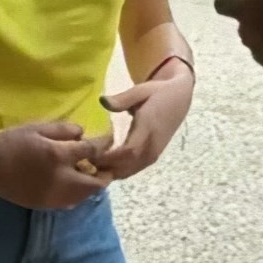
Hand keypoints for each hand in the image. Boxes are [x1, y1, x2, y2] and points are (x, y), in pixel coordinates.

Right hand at [0, 121, 112, 209]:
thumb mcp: (38, 128)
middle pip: (95, 183)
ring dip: (91, 185)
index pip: (92, 152)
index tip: (109, 140)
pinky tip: (71, 183)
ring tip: (88, 173)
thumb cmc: (12, 142)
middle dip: (104, 174)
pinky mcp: (46, 205)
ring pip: (84, 196)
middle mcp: (61, 180)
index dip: (103, 145)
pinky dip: (77, 193)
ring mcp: (54, 196)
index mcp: (58, 156)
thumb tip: (83, 134)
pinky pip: (70, 202)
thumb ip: (64, 130)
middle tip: (105, 165)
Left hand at [95, 62, 193, 179]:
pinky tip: (103, 163)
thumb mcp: (141, 90)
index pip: (128, 152)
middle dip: (103, 167)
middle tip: (82, 160)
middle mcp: (152, 146)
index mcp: (148, 129)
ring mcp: (153, 154)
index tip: (88, 153)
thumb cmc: (158, 92)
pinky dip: (117, 170)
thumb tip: (102, 101)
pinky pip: (132, 170)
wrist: (180, 99)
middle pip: (126, 167)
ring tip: (89, 163)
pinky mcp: (152, 157)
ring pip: (128, 172)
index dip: (108, 157)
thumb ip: (122, 99)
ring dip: (109, 171)